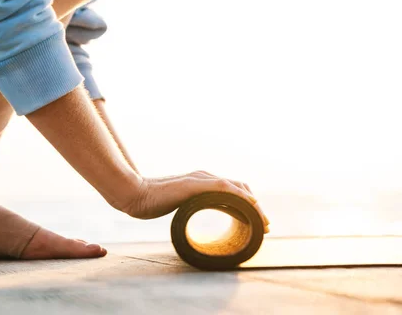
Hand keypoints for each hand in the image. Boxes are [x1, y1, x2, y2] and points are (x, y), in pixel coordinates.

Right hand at [121, 171, 269, 232]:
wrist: (135, 195)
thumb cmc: (153, 202)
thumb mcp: (180, 205)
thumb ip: (194, 205)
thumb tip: (203, 214)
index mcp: (203, 182)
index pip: (233, 190)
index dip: (249, 204)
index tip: (258, 222)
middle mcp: (206, 176)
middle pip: (240, 187)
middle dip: (256, 206)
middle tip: (265, 225)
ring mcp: (201, 178)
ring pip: (237, 188)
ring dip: (253, 205)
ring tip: (263, 221)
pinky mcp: (196, 184)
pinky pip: (224, 188)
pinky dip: (240, 197)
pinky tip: (251, 206)